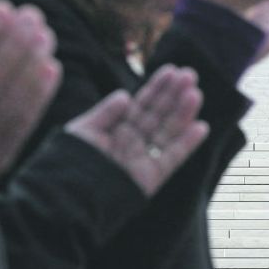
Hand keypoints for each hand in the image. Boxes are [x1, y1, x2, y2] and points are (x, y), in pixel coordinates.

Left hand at [65, 64, 208, 196]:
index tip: (172, 70)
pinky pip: (173, 158)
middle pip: (158, 114)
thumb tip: (126, 95)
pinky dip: (187, 144)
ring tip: (195, 92)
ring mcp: (143, 159)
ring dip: (183, 113)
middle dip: (174, 94)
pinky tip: (201, 126)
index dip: (157, 87)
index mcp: (117, 129)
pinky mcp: (151, 178)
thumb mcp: (83, 131)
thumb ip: (105, 113)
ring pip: (168, 131)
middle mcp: (132, 142)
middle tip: (190, 73)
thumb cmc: (69, 164)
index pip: (141, 104)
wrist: (68, 199)